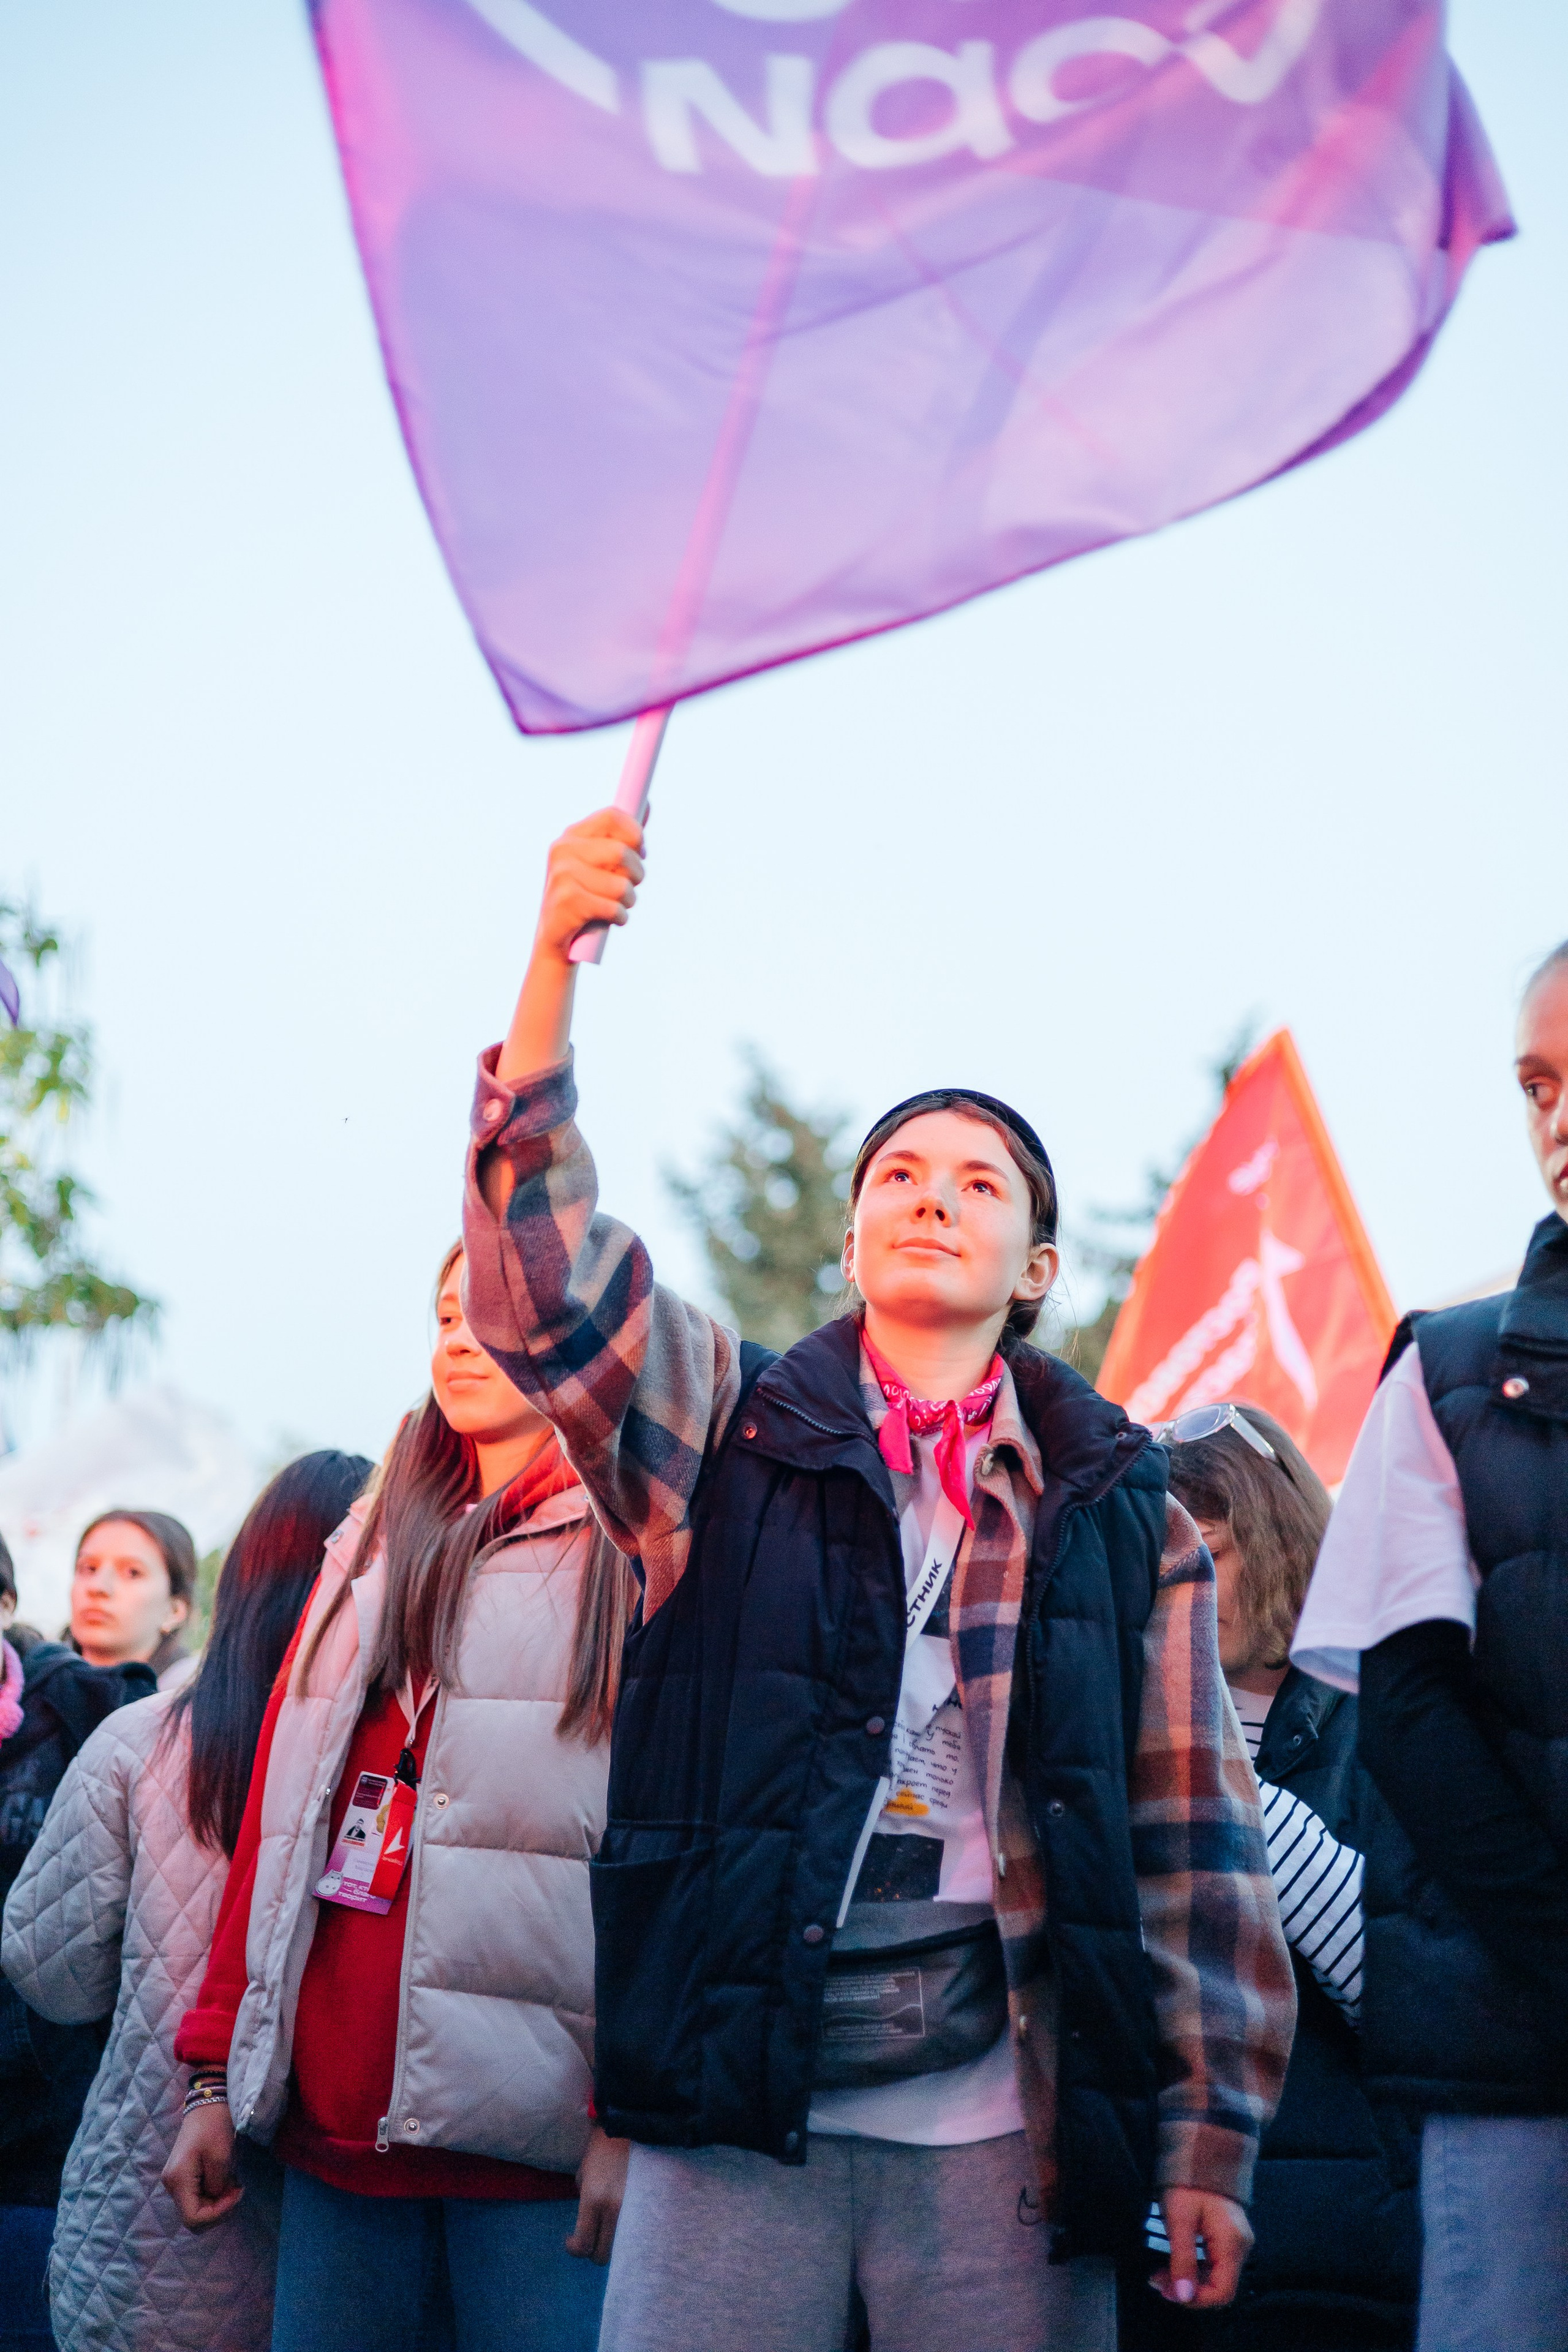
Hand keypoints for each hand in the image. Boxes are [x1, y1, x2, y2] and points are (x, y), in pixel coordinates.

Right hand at [161, 2100, 243, 2232]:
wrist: (207, 2103)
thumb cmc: (214, 2127)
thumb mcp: (221, 2157)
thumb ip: (217, 2185)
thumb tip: (215, 2199)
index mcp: (178, 2181)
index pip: (193, 2219)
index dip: (216, 2214)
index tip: (235, 2194)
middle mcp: (172, 2185)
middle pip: (193, 2216)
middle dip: (217, 2209)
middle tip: (236, 2190)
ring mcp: (175, 2181)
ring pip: (196, 2208)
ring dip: (216, 2202)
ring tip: (232, 2184)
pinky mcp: (182, 2176)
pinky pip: (196, 2196)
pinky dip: (212, 2194)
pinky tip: (225, 2180)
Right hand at [533, 810, 645, 967]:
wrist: (558, 943)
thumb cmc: (587, 900)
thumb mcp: (603, 865)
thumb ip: (623, 836)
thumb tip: (647, 804)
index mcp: (572, 836)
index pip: (613, 816)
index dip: (636, 833)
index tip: (641, 852)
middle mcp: (563, 850)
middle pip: (622, 852)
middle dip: (636, 875)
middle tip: (629, 887)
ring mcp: (562, 874)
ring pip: (622, 885)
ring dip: (628, 901)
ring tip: (615, 906)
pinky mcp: (567, 901)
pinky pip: (614, 908)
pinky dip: (620, 918)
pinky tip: (608, 920)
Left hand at [565, 2126, 628, 2264]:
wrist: (633, 2126)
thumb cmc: (603, 2145)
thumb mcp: (585, 2171)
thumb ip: (584, 2196)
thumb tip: (587, 2217)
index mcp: (595, 2199)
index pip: (584, 2244)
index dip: (574, 2248)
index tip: (571, 2240)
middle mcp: (615, 2209)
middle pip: (603, 2255)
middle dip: (593, 2250)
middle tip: (591, 2236)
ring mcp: (635, 2210)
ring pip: (622, 2249)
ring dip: (613, 2245)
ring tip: (610, 2230)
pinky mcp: (650, 2206)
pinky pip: (639, 2234)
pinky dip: (631, 2236)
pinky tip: (627, 2225)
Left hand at [1152, 2187, 1251, 2308]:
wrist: (1200, 2153)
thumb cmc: (1188, 2183)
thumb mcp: (1179, 2220)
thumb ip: (1182, 2259)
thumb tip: (1182, 2296)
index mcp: (1232, 2244)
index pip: (1223, 2292)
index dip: (1196, 2299)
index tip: (1168, 2292)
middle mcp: (1240, 2247)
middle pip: (1219, 2286)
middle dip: (1187, 2290)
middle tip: (1157, 2281)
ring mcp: (1235, 2242)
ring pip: (1214, 2277)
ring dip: (1188, 2280)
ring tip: (1160, 2274)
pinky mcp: (1227, 2238)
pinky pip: (1213, 2264)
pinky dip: (1193, 2268)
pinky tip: (1174, 2264)